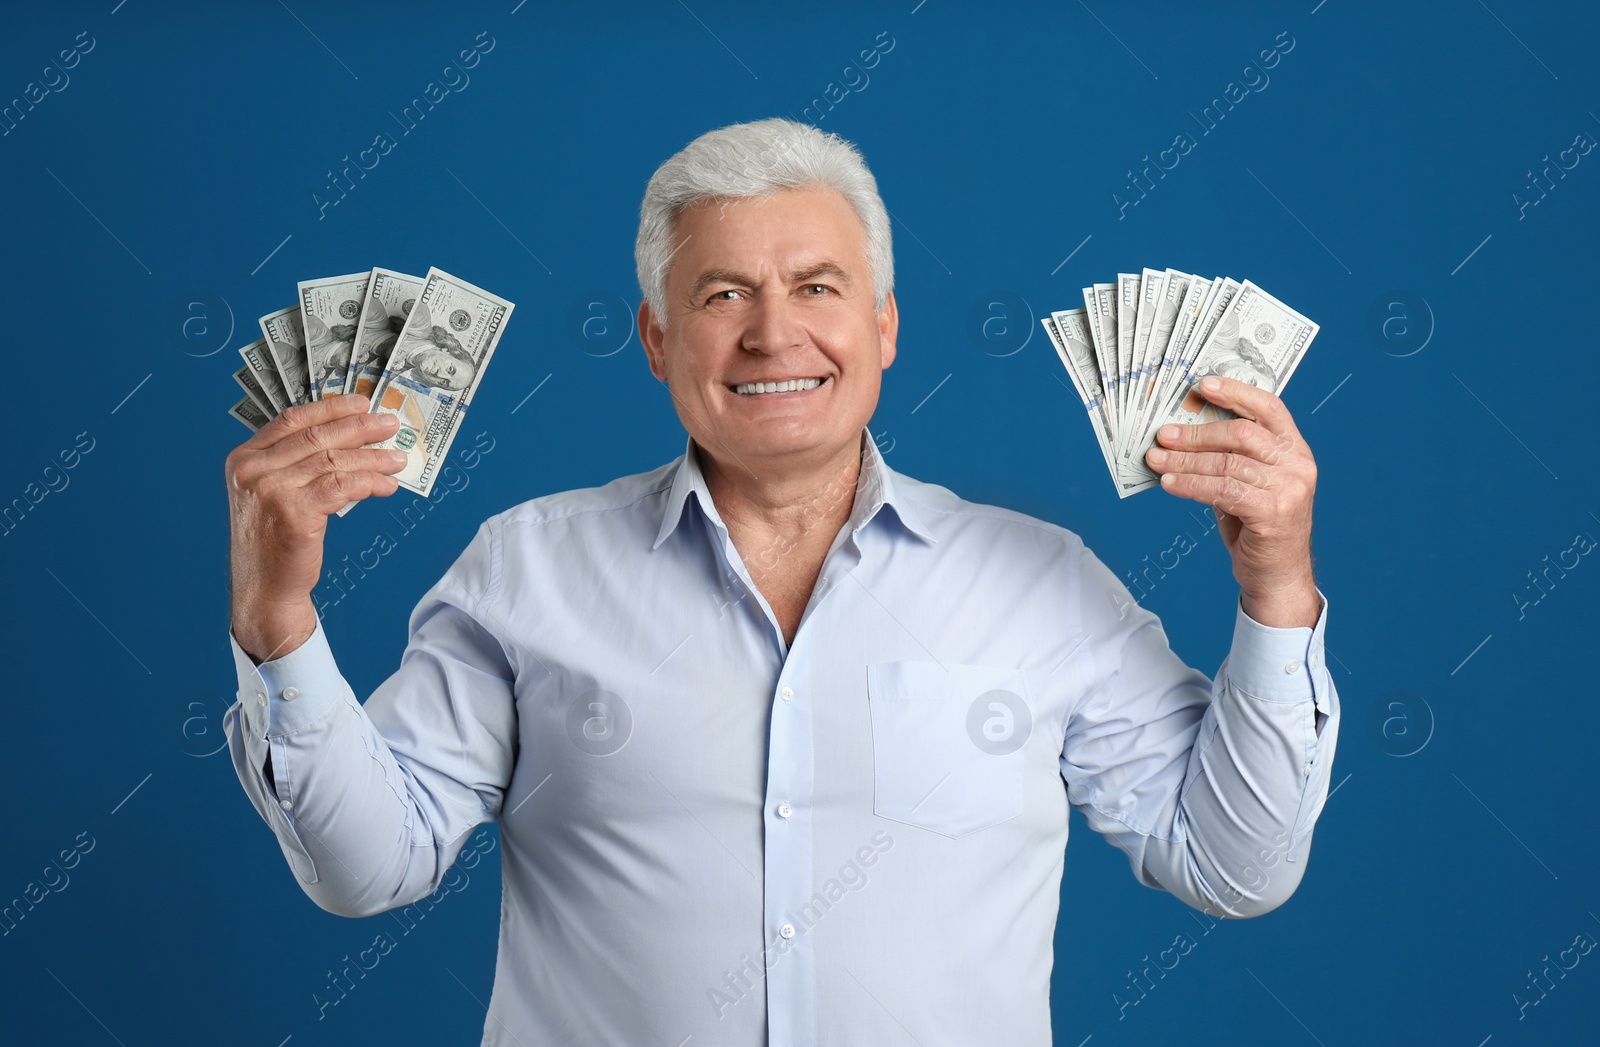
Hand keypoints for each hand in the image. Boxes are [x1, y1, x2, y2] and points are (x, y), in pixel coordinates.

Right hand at [226, 395, 404, 662]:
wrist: (264, 590)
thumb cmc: (273, 542)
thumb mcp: (272, 493)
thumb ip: (296, 463)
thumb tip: (348, 439)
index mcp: (244, 458)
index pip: (293, 420)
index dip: (331, 409)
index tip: (361, 404)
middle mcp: (253, 471)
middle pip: (317, 437)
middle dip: (361, 428)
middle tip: (390, 424)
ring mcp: (271, 491)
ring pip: (334, 461)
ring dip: (373, 458)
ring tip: (398, 458)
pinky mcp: (294, 514)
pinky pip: (342, 487)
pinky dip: (369, 482)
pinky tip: (385, 485)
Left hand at [1144, 375, 1320, 628]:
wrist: (1277, 575)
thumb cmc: (1257, 526)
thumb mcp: (1247, 484)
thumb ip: (1229, 457)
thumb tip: (1181, 433)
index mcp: (1294, 449)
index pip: (1268, 407)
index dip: (1235, 392)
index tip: (1202, 385)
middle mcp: (1298, 464)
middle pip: (1241, 434)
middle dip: (1196, 433)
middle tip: (1162, 435)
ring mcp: (1290, 489)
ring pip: (1227, 463)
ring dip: (1185, 461)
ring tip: (1156, 460)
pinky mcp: (1274, 513)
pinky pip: (1223, 490)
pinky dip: (1190, 486)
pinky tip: (1169, 484)